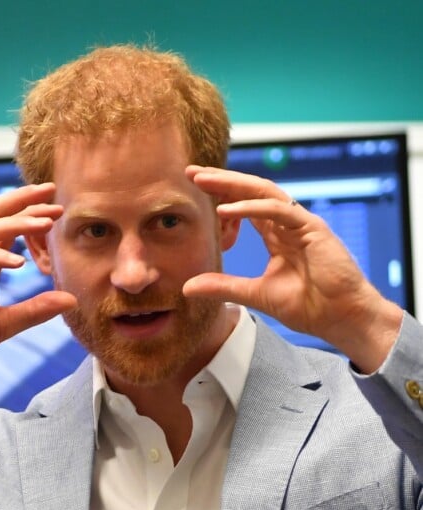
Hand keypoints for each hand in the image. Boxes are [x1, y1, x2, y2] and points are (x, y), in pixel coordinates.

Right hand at [0, 183, 76, 382]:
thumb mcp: (4, 325)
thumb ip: (35, 310)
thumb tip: (72, 299)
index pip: (8, 228)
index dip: (31, 214)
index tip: (58, 208)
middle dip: (22, 200)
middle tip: (51, 191)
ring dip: (15, 223)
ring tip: (45, 223)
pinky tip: (18, 262)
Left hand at [184, 166, 402, 371]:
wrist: (341, 319)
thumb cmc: (307, 306)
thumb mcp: (254, 294)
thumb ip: (223, 287)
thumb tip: (187, 287)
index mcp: (275, 235)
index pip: (244, 205)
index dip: (220, 194)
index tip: (192, 187)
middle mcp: (286, 224)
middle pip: (251, 191)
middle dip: (221, 180)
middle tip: (191, 171)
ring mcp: (300, 224)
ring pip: (264, 192)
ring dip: (233, 184)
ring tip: (204, 180)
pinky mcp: (313, 229)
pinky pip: (280, 211)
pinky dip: (253, 207)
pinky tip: (228, 208)